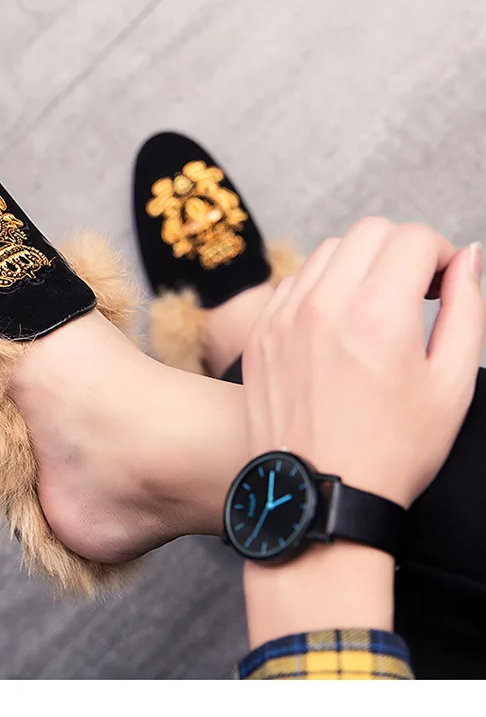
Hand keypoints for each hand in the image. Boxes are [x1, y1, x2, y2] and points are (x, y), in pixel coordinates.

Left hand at [241, 218, 484, 649]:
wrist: (320, 493)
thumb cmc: (390, 451)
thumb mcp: (451, 384)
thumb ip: (467, 309)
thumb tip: (467, 258)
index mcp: (378, 314)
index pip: (411, 237)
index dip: (437, 253)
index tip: (441, 281)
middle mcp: (324, 306)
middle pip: (368, 232)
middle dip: (400, 249)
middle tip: (413, 289)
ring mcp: (284, 318)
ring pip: (327, 252)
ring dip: (358, 265)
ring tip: (373, 306)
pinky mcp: (261, 334)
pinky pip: (293, 282)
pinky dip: (320, 287)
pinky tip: (335, 321)